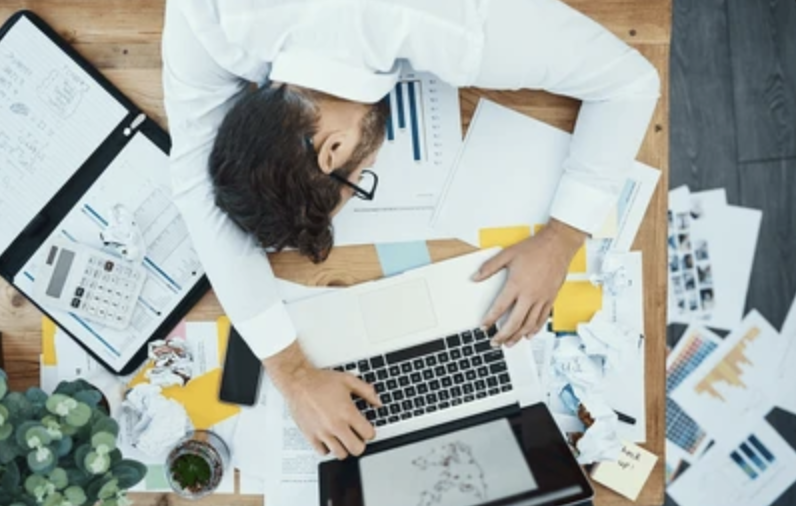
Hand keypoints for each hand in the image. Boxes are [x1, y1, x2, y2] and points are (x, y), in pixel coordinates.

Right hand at [265, 342, 381, 458]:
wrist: (298, 382)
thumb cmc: (320, 381)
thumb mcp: (348, 380)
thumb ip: (367, 391)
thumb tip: (378, 402)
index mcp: (347, 412)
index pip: (368, 434)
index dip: (370, 432)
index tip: (366, 429)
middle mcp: (335, 424)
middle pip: (356, 449)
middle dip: (360, 444)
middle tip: (357, 437)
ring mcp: (322, 432)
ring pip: (340, 454)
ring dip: (344, 447)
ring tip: (343, 439)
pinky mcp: (310, 435)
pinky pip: (323, 452)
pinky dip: (328, 448)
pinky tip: (329, 439)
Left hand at [473, 219, 586, 346]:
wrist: (558, 245)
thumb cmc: (535, 248)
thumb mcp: (507, 254)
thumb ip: (489, 267)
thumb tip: (475, 277)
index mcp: (516, 284)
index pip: (500, 308)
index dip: (490, 319)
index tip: (483, 326)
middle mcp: (530, 295)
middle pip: (514, 322)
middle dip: (503, 335)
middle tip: (495, 342)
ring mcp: (542, 298)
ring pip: (529, 324)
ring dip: (518, 336)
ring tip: (509, 343)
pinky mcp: (551, 299)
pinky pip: (542, 319)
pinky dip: (535, 329)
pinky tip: (529, 334)